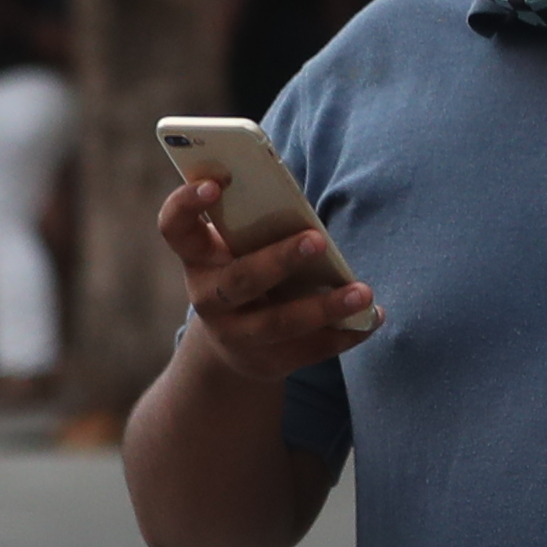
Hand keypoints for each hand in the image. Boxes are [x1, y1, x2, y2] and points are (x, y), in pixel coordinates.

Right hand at [160, 175, 374, 382]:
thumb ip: (256, 226)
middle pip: (240, 280)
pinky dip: (345, 334)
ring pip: (279, 323)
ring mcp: (236, 335)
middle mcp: (209, 298)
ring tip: (363, 292)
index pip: (174, 227)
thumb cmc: (245, 271)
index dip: (186, 204)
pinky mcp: (268, 362)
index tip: (215, 184)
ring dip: (325, 306)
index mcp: (198, 257)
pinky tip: (372, 318)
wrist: (235, 345)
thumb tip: (301, 205)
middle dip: (279, 260)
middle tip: (317, 239)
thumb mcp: (238, 249)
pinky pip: (310, 350)